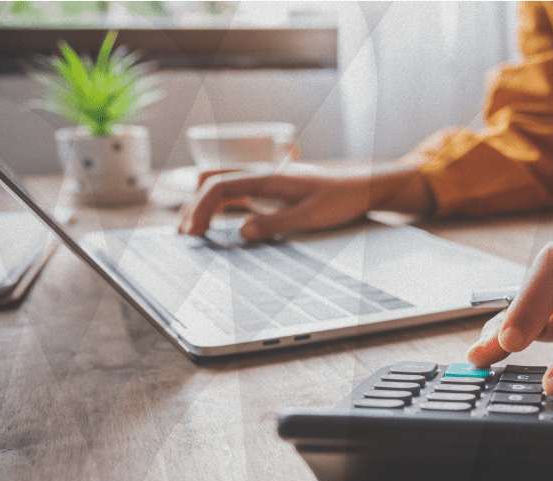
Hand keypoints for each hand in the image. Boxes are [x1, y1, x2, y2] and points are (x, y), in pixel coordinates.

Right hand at [179, 163, 432, 240]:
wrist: (364, 187)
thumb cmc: (342, 199)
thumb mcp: (312, 216)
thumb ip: (276, 224)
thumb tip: (242, 232)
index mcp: (269, 177)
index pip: (220, 186)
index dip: (200, 208)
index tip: (193, 232)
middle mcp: (264, 174)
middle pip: (214, 181)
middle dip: (195, 204)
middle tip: (187, 234)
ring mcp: (268, 180)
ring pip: (224, 185)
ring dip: (205, 204)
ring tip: (194, 230)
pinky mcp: (274, 190)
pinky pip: (239, 193)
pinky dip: (221, 205)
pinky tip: (218, 223)